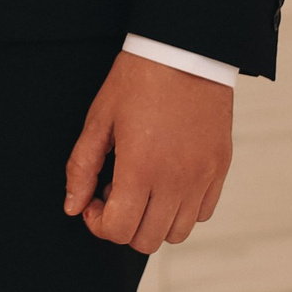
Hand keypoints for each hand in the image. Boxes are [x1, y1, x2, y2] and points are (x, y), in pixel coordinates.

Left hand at [64, 51, 233, 252]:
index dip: (97, 222)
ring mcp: (202, 178)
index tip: (93, 199)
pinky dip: (183, 208)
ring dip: (154, 220)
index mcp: (141, 169)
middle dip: (123, 225)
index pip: (119, 230)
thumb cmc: (138, 79)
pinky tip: (167, 180)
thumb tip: (72, 206)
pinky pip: (203, 212)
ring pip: (178, 233)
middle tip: (115, 190)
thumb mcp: (99, 119)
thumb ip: (82, 167)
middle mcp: (176, 181)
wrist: (185, 51)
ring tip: (143, 186)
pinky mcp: (220, 169)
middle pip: (147, 240)